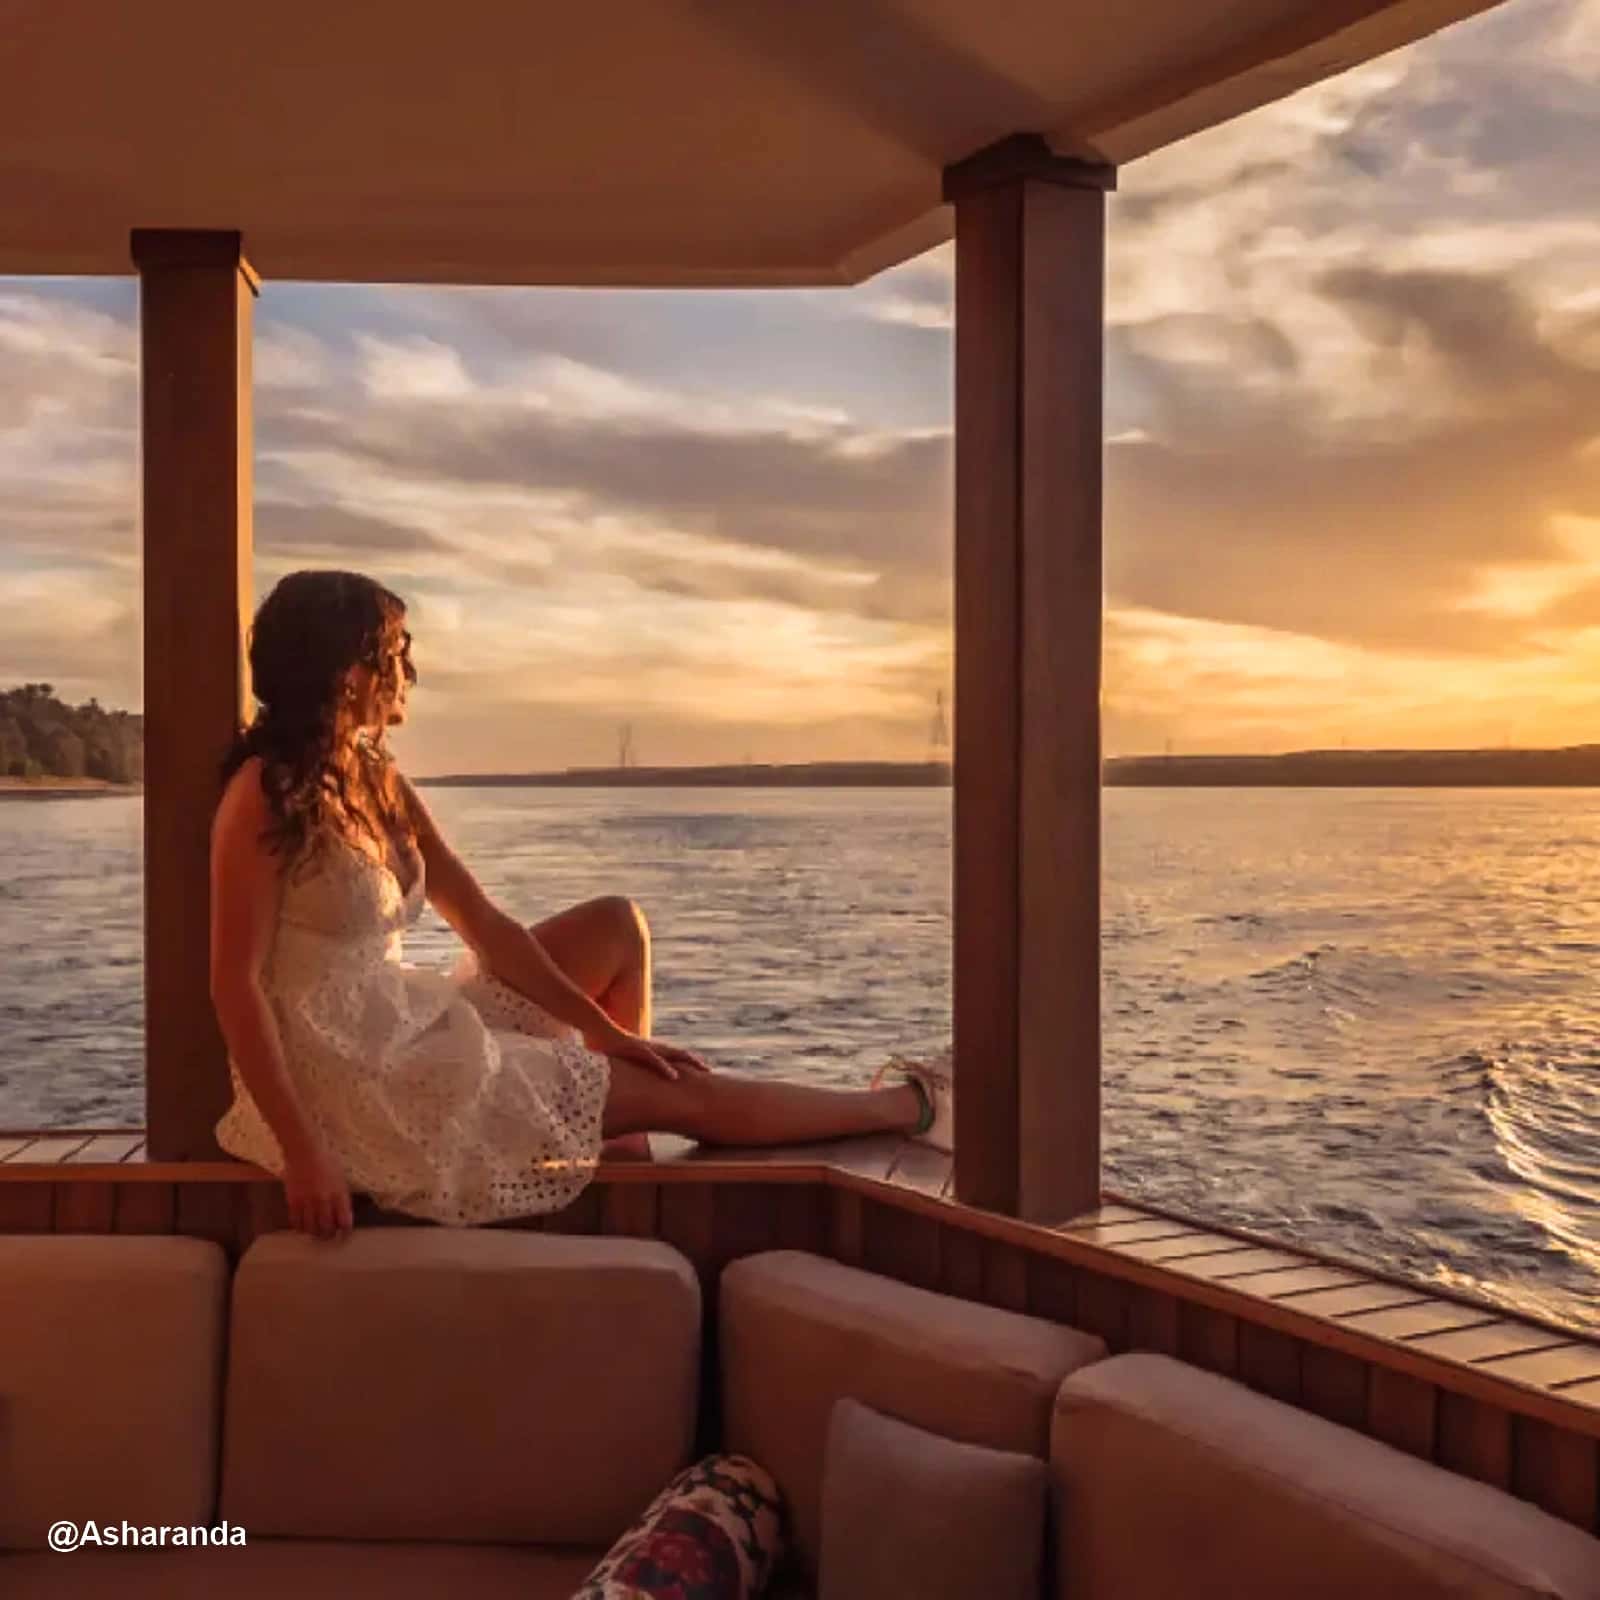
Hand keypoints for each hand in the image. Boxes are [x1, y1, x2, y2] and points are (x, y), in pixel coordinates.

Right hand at [281, 1135, 353, 1239]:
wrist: (304, 1151)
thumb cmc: (326, 1160)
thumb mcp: (341, 1177)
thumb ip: (341, 1196)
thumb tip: (343, 1212)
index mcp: (339, 1194)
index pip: (344, 1220)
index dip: (345, 1230)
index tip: (345, 1233)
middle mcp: (324, 1201)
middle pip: (327, 1228)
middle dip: (329, 1235)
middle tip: (329, 1235)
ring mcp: (307, 1202)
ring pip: (311, 1228)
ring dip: (314, 1233)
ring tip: (316, 1232)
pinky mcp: (293, 1201)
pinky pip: (296, 1221)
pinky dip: (300, 1227)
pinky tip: (302, 1226)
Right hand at [592, 1023, 713, 1080]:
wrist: (597, 1027)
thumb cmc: (609, 1043)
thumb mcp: (622, 1057)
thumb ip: (629, 1064)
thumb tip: (631, 1075)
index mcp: (650, 1049)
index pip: (673, 1055)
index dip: (687, 1061)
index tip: (699, 1069)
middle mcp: (652, 1046)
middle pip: (678, 1053)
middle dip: (694, 1061)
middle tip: (710, 1069)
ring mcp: (645, 1047)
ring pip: (672, 1055)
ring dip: (688, 1062)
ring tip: (702, 1069)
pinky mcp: (636, 1050)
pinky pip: (654, 1060)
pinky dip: (665, 1068)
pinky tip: (675, 1076)